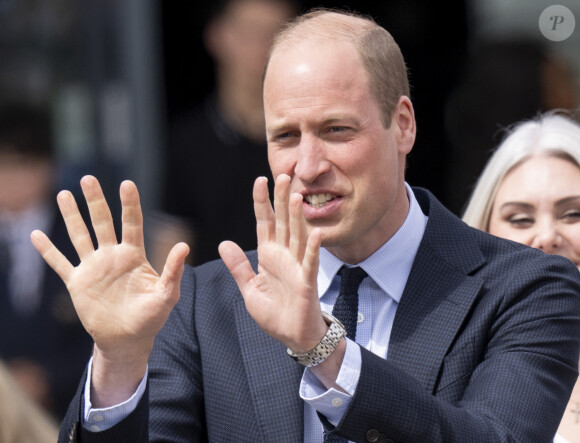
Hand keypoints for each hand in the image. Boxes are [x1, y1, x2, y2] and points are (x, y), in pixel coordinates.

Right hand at [31, 176, 188, 404]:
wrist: (128, 339)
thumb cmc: (152, 317)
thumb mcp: (167, 295)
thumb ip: (173, 270)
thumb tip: (185, 246)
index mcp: (134, 256)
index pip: (132, 224)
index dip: (130, 204)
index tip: (127, 183)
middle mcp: (112, 256)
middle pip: (102, 222)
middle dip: (95, 201)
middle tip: (89, 179)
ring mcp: (94, 267)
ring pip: (80, 236)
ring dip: (71, 216)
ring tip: (63, 194)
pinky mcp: (78, 283)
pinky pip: (60, 264)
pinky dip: (48, 251)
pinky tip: (36, 236)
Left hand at [219, 174, 326, 352]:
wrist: (293, 336)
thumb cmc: (274, 313)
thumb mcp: (249, 289)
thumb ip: (238, 266)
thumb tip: (224, 244)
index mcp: (269, 255)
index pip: (264, 223)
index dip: (262, 202)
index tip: (259, 180)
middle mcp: (284, 256)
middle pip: (282, 222)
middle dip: (281, 199)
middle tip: (283, 175)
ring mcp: (297, 267)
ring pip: (297, 236)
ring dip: (296, 217)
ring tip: (295, 195)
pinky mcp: (307, 281)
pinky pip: (310, 262)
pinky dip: (313, 248)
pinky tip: (316, 232)